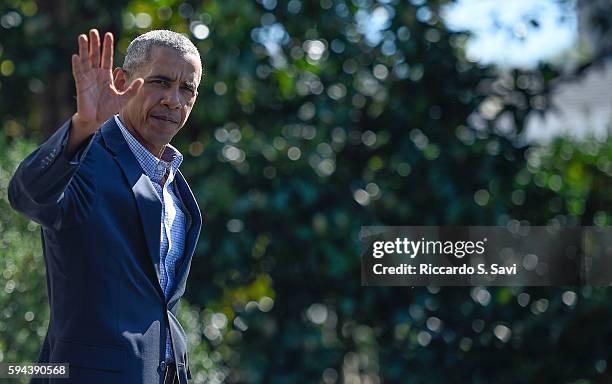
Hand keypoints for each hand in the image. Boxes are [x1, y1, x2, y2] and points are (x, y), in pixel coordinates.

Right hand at [65, 29, 142, 158]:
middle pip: (95, 55)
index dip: (108, 47)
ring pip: (85, 60)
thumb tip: (142, 80)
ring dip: (83, 49)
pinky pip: (78, 72)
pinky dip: (77, 65)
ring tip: (82, 37)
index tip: (108, 34)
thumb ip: (132, 90)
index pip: (107, 58)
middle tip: (94, 31)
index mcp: (106, 75)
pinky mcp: (81, 84)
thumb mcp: (123, 99)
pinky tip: (76, 56)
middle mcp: (96, 74)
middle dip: (95, 44)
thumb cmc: (108, 108)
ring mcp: (87, 78)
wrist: (96, 119)